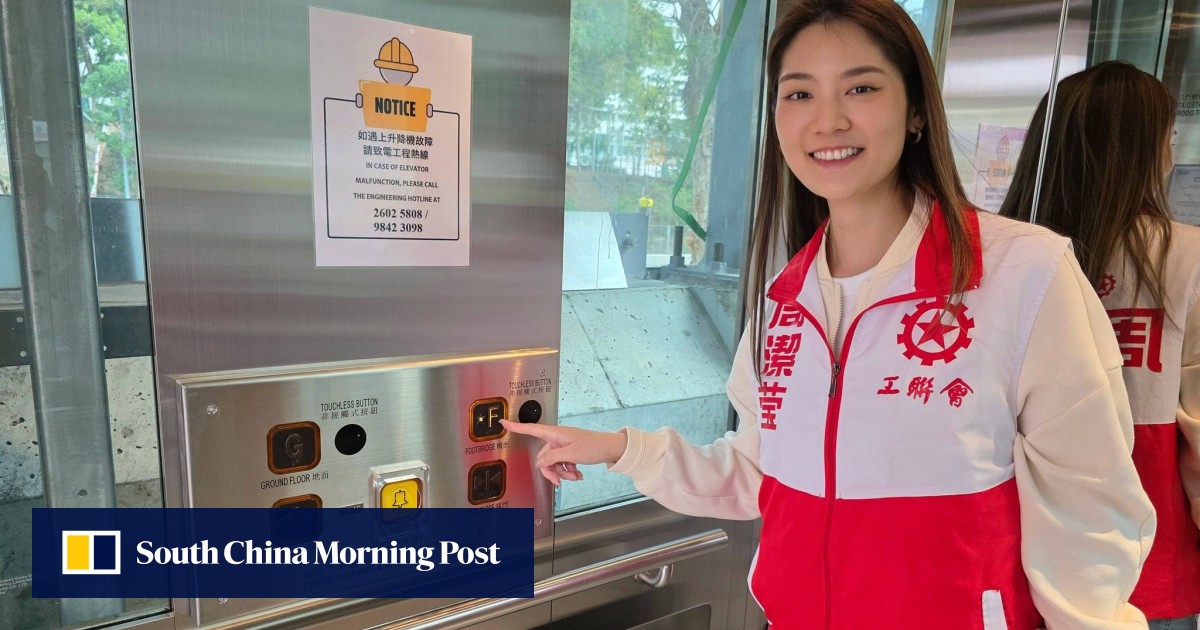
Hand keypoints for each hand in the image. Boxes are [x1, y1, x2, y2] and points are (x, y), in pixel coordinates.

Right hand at [500, 420, 627, 485]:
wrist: (611, 448)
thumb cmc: (594, 446)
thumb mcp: (571, 454)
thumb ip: (553, 458)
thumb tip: (540, 462)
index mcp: (556, 434)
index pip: (531, 429)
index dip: (516, 427)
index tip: (503, 422)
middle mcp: (558, 438)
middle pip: (544, 456)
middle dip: (552, 470)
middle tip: (561, 481)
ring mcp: (564, 445)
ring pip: (554, 463)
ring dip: (562, 473)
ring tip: (575, 477)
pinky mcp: (570, 452)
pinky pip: (562, 464)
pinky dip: (568, 471)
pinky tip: (578, 475)